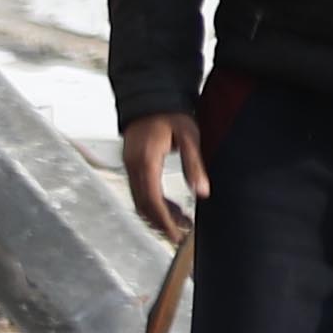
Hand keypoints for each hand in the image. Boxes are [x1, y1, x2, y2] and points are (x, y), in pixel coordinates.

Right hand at [121, 110, 205, 238]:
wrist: (151, 96)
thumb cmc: (171, 114)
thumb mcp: (189, 136)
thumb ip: (194, 165)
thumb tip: (202, 192)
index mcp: (146, 161)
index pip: (152, 200)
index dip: (164, 221)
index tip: (176, 236)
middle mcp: (133, 166)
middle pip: (143, 205)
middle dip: (161, 223)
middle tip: (180, 236)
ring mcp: (130, 165)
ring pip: (140, 200)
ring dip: (158, 215)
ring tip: (180, 223)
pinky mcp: (132, 163)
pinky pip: (140, 190)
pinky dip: (153, 203)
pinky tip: (170, 207)